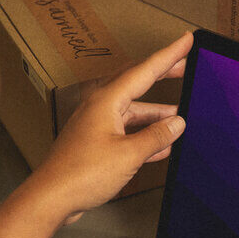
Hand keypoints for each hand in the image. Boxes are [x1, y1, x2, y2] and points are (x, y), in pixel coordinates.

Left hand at [28, 32, 192, 223]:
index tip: (185, 41)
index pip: (145, 70)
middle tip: (184, 67)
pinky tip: (158, 145)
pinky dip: (143, 134)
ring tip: (178, 118)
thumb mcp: (128, 155)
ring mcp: (96, 124)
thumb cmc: (81, 174)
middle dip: (162, 76)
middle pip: (137, 84)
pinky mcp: (94, 142)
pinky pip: (124, 130)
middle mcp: (100, 106)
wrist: (53, 196)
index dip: (168, 55)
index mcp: (107, 101)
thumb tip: (176, 124)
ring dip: (155, 114)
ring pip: (132, 111)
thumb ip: (156, 137)